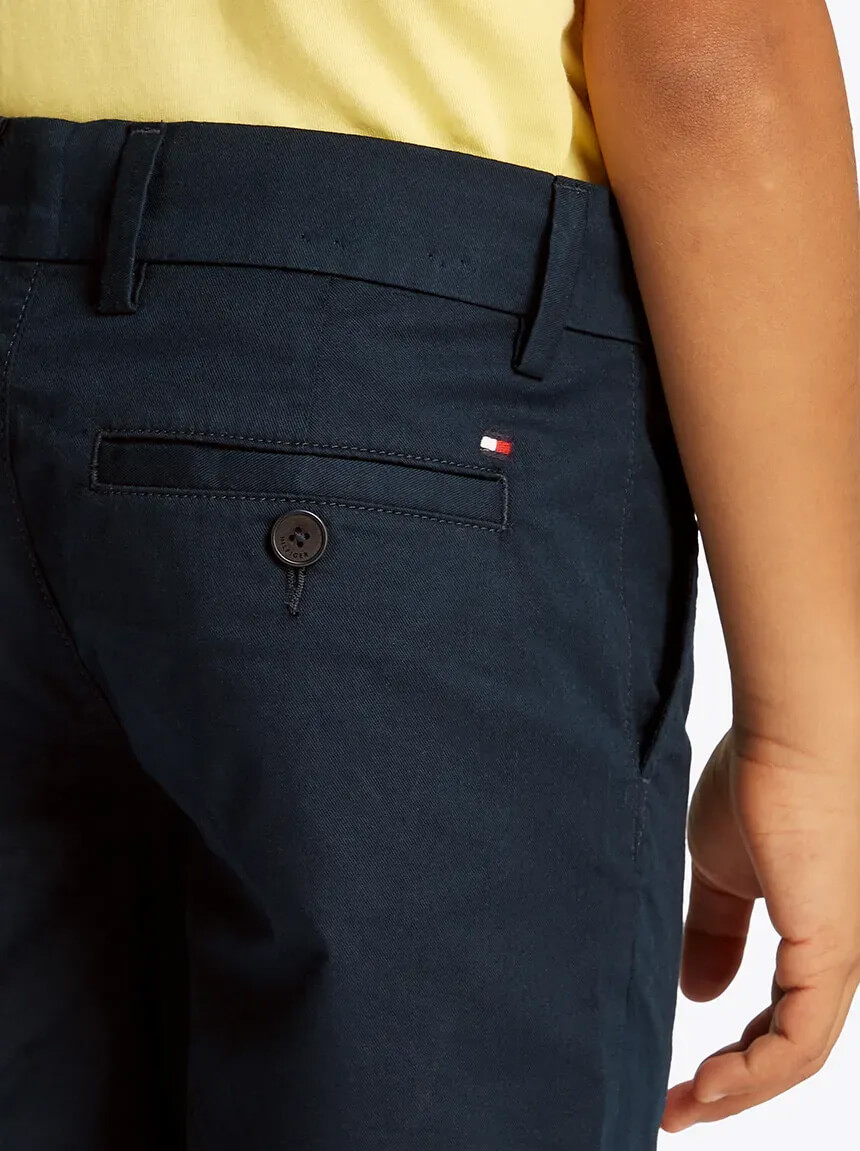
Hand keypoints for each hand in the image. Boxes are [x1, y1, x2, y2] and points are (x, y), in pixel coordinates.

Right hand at [662, 723, 859, 1131]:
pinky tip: (709, 1082)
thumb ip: (713, 933)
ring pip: (796, 1054)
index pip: (779, 1020)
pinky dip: (754, 1070)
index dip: (733, 1058)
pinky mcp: (831, 950)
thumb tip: (697, 996)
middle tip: (675, 1109)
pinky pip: (799, 1038)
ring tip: (683, 1105)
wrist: (788, 737)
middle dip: (731, 1088)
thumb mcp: (722, 875)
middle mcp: (836, 957)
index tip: (679, 1078)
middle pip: (789, 1050)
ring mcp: (839, 957)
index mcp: (812, 938)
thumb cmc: (757, 785)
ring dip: (737, 1089)